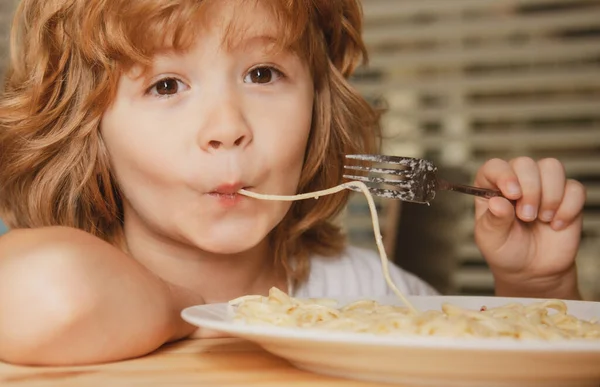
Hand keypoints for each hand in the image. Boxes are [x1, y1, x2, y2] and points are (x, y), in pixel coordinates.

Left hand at [473, 157, 585, 298]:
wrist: (532, 271)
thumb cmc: (506, 251)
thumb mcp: (491, 240)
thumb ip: (493, 220)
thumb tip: (497, 202)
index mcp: (491, 187)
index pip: (495, 166)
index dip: (504, 174)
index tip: (512, 194)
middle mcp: (517, 181)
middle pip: (526, 163)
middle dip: (530, 190)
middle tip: (527, 216)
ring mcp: (543, 186)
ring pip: (552, 168)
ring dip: (550, 195)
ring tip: (542, 219)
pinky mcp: (567, 197)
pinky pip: (575, 188)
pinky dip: (568, 207)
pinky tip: (556, 225)